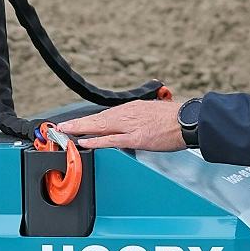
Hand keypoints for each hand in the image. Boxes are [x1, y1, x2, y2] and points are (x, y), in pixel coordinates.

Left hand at [60, 97, 186, 151]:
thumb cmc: (174, 118)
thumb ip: (139, 117)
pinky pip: (112, 140)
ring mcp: (131, 126)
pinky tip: (84, 142)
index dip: (88, 120)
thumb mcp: (153, 112)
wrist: (188, 120)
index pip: (105, 115)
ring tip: (65, 132)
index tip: (76, 123)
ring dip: (80, 129)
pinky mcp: (136, 138)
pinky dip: (96, 141)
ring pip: (100, 127)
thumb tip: (133, 123)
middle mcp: (128, 114)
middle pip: (97, 119)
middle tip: (61, 127)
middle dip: (77, 123)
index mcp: (132, 108)